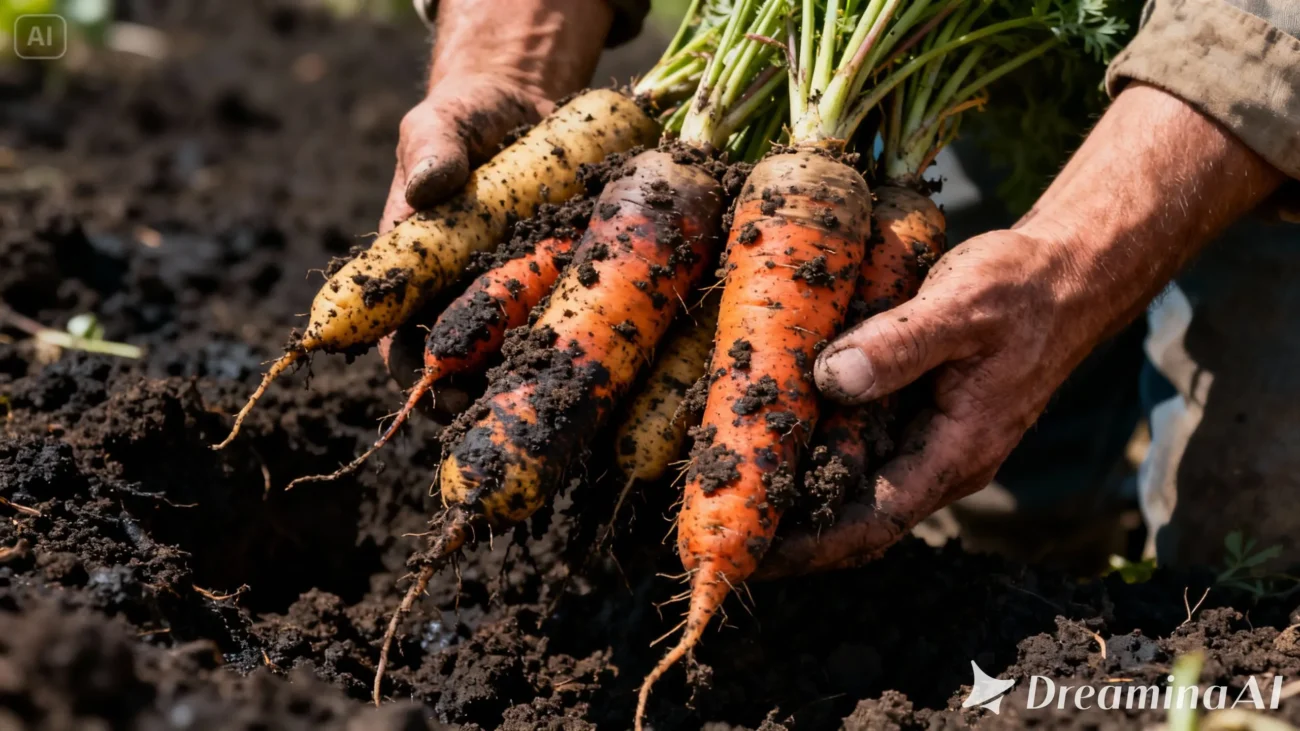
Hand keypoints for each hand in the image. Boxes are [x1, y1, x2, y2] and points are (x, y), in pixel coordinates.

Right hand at [378, 0, 613, 399]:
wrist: (528, 103)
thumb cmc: (466, 118)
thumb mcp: (442, 123)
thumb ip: (433, 148)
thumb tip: (429, 186)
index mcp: (420, 280)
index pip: (406, 347)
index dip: (422, 377)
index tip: (449, 394)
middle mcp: (469, 300)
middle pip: (474, 369)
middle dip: (495, 399)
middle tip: (523, 412)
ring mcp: (521, 296)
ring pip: (531, 355)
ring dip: (549, 380)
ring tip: (576, 394)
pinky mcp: (569, 281)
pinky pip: (580, 318)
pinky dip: (596, 338)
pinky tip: (624, 353)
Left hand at [758, 83, 1284, 578]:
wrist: (1070, 272)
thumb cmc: (1022, 289)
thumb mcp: (960, 306)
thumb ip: (899, 344)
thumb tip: (831, 379)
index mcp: (956, 451)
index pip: (872, 524)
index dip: (808, 547)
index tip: (750, 554)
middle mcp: (943, 460)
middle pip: (858, 517)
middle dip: (792, 530)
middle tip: (724, 526)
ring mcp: (934, 440)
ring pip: (859, 484)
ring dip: (802, 493)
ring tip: (734, 487)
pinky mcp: (924, 414)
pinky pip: (866, 447)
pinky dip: (821, 449)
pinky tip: (776, 433)